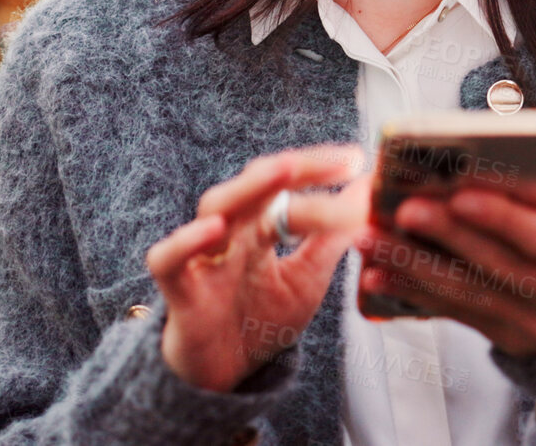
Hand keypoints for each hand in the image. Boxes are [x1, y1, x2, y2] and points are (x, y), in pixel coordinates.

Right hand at [147, 144, 369, 391]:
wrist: (225, 374)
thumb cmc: (260, 318)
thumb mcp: (307, 277)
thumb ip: (332, 236)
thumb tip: (367, 191)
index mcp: (259, 227)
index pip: (284, 184)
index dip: (316, 169)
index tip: (356, 160)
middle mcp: (231, 233)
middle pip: (251, 186)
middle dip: (288, 168)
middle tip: (332, 161)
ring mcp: (204, 259)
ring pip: (213, 208)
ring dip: (246, 189)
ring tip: (282, 171)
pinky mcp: (179, 293)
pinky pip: (168, 261)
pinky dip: (185, 242)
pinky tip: (214, 230)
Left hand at [355, 187, 535, 355]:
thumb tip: (465, 176)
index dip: (502, 218)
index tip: (460, 195)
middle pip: (499, 266)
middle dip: (445, 236)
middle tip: (403, 210)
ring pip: (468, 294)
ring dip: (413, 266)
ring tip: (375, 240)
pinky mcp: (507, 341)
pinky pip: (455, 314)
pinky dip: (413, 293)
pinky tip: (381, 277)